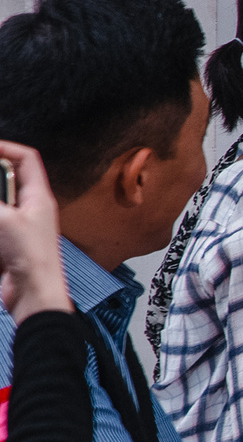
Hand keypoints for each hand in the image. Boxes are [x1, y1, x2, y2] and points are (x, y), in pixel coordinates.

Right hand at [0, 142, 71, 320]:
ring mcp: (19, 225)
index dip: (5, 147)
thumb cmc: (32, 258)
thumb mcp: (4, 219)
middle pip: (6, 178)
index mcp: (39, 197)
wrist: (34, 294)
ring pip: (0, 201)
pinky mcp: (8, 242)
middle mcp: (31, 208)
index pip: (27, 159)